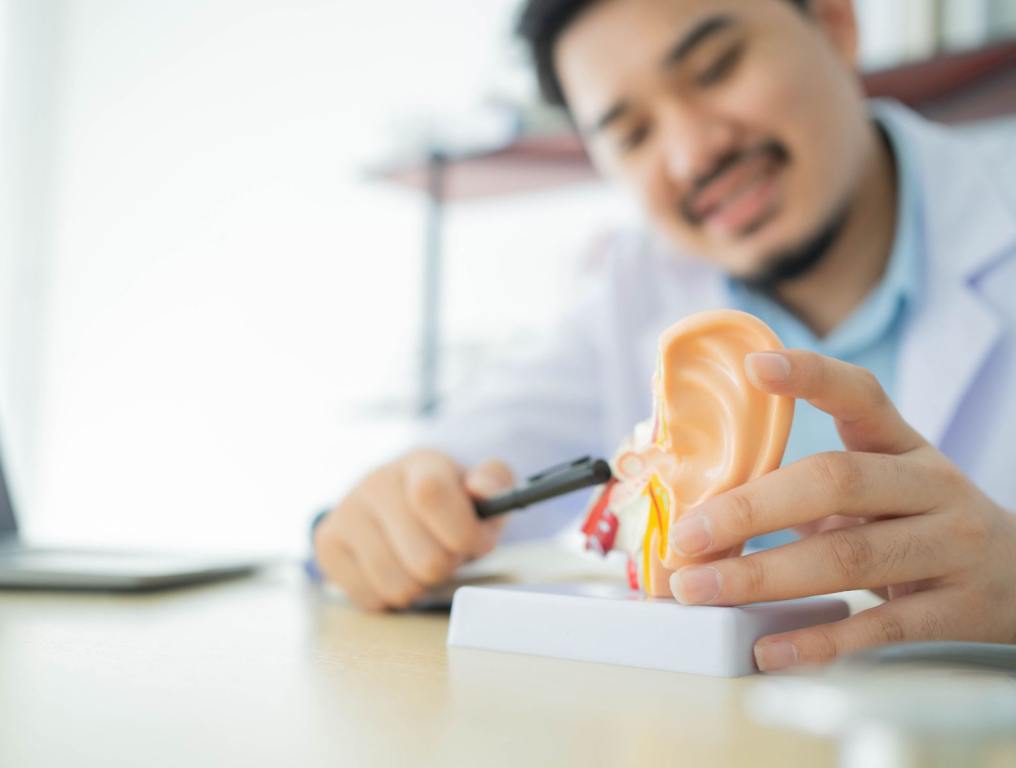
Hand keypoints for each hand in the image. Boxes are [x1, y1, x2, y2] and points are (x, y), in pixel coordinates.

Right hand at [313, 450, 512, 610]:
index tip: (472, 542)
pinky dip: (389, 596)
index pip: (431, 494)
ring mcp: (346, 512)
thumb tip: (481, 489)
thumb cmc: (449, 506)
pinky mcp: (327, 544)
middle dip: (446, 566)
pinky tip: (393, 569)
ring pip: (398, 585)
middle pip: (425, 559)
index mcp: (420, 464)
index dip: (461, 533)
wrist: (395, 505)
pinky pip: (370, 598)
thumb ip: (495, 484)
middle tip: (445, 552)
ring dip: (419, 585)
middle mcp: (376, 482)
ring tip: (419, 562)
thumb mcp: (482, 493)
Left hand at [666, 350, 1015, 670]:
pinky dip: (819, 640)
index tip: (754, 366)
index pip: (860, 395)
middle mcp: (931, 486)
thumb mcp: (884, 487)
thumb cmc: (922, 524)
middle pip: (838, 482)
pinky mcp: (957, 609)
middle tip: (687, 534)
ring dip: (764, 575)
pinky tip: (767, 650)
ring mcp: (950, 546)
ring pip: (850, 555)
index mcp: (904, 446)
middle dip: (751, 509)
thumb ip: (812, 487)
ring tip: (700, 589)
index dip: (810, 377)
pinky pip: (881, 625)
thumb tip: (703, 505)